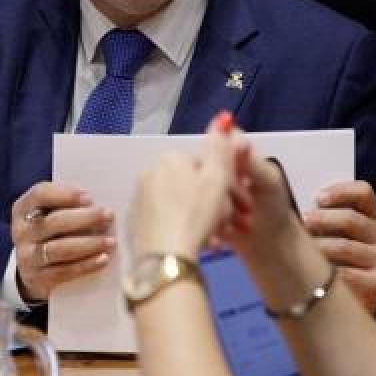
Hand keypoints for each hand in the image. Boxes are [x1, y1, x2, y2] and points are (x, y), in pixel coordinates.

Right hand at [11, 181, 114, 301]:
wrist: (33, 267)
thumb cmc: (51, 230)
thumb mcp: (50, 212)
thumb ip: (68, 204)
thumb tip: (99, 202)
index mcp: (23, 208)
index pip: (40, 195)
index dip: (65, 194)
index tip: (89, 197)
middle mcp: (21, 231)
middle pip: (54, 222)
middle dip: (85, 218)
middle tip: (108, 215)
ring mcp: (27, 256)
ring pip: (59, 249)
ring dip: (89, 244)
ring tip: (111, 241)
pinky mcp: (38, 277)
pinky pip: (64, 271)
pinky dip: (86, 265)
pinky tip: (103, 258)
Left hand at [128, 112, 243, 257]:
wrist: (165, 258)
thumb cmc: (196, 214)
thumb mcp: (218, 177)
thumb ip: (220, 147)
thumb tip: (222, 118)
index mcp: (171, 158)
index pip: (206, 166)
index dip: (227, 185)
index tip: (241, 205)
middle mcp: (149, 172)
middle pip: (192, 185)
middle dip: (214, 204)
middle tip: (232, 226)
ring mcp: (139, 198)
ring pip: (179, 204)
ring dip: (200, 219)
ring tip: (215, 239)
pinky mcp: (134, 223)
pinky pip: (165, 221)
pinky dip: (180, 229)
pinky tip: (191, 245)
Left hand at [303, 181, 375, 311]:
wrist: (349, 292)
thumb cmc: (334, 251)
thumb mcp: (334, 229)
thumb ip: (323, 212)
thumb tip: (296, 202)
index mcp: (372, 213)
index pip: (363, 191)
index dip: (340, 191)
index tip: (318, 198)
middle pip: (352, 219)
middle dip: (323, 219)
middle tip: (303, 222)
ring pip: (345, 247)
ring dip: (320, 246)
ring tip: (303, 248)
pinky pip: (347, 274)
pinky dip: (328, 273)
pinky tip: (317, 273)